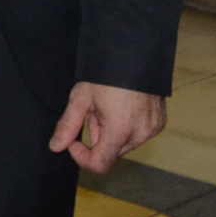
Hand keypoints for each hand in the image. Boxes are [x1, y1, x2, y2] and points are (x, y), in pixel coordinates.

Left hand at [48, 82, 163, 172]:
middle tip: (94, 111)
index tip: (75, 141)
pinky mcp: (159, 123)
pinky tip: (124, 105)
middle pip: (111, 152)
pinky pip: (139, 134)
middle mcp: (139, 135)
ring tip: (110, 105)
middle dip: (98, 136)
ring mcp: (152, 129)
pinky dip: (128, 126)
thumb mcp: (81, 97)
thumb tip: (56, 147)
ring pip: (125, 144)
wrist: (135, 52)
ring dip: (113, 132)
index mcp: (119, 131)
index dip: (82, 157)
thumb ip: (68, 125)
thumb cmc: (106, 73)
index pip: (100, 164)